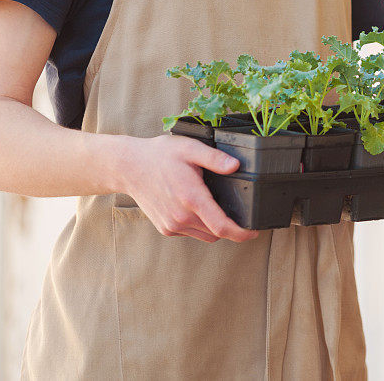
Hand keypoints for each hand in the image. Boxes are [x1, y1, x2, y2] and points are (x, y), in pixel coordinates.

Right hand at [117, 134, 257, 242]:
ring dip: (214, 227)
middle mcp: (181, 217)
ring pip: (205, 235)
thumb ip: (215, 158)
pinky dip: (199, 225)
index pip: (222, 227)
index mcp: (191, 198)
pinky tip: (194, 206)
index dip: (242, 233)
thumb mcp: (190, 148)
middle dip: (231, 226)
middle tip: (238, 211)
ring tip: (214, 205)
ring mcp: (172, 225)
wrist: (129, 167)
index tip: (254, 231)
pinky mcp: (166, 228)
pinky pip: (191, 232)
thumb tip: (236, 166)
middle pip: (217, 232)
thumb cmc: (160, 156)